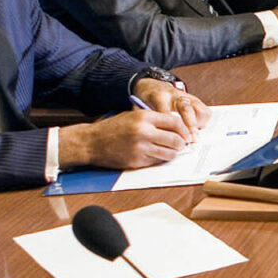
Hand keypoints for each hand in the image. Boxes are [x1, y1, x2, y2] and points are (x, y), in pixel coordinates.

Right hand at [64, 108, 190, 167]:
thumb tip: (177, 128)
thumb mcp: (134, 116)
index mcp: (144, 117)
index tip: (186, 134)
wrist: (91, 142)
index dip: (184, 130)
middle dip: (182, 144)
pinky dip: (160, 159)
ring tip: (169, 150)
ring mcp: (140, 148)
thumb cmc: (113, 128)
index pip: (175, 123)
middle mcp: (144, 132)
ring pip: (169, 154)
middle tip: (181, 145)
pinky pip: (157, 162)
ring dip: (173, 153)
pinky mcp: (136, 161)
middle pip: (176, 140)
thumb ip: (154, 120)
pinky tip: (155, 155)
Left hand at [131, 78, 207, 139]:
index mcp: (158, 97)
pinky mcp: (194, 99)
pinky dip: (202, 121)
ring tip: (193, 136)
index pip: (166, 112)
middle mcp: (174, 95)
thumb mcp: (140, 109)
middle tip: (190, 140)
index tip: (174, 140)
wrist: (152, 86)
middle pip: (185, 108)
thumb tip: (158, 142)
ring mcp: (186, 96)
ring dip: (197, 124)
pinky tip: (195, 128)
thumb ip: (148, 122)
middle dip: (189, 126)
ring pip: (198, 109)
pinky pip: (204, 110)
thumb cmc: (146, 102)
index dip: (171, 128)